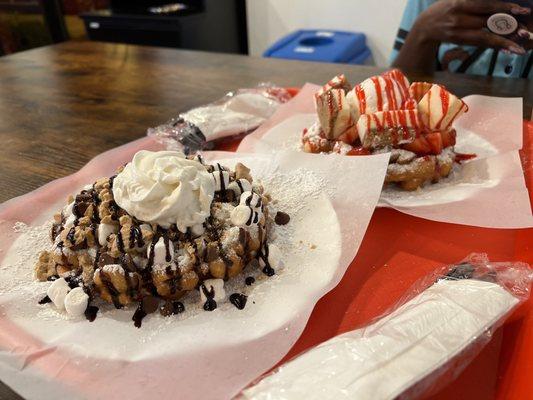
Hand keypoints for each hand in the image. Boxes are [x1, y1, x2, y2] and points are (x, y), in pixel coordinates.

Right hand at [413, 0, 530, 53]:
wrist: (425, 25)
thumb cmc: (446, 9)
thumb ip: (475, 1)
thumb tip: (497, 4)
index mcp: (460, 3)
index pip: (486, 5)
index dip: (504, 7)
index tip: (521, 10)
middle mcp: (459, 17)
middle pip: (487, 21)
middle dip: (507, 26)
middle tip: (524, 31)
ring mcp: (457, 30)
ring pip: (484, 36)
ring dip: (502, 42)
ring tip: (518, 48)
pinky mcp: (457, 40)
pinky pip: (477, 43)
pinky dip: (492, 46)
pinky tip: (505, 49)